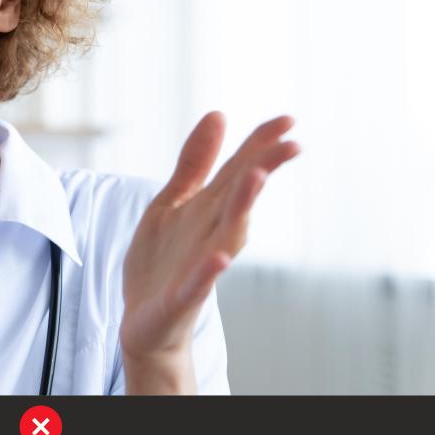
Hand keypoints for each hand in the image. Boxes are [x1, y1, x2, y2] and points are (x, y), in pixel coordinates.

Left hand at [119, 111, 299, 391]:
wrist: (142, 320)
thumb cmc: (161, 261)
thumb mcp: (171, 202)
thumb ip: (195, 163)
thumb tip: (218, 114)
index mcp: (207, 209)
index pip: (238, 171)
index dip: (260, 145)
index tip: (288, 120)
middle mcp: (210, 233)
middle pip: (241, 197)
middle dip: (263, 169)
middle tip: (292, 144)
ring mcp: (200, 265)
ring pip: (227, 234)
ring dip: (242, 207)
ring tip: (256, 177)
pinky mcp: (182, 296)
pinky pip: (199, 283)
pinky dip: (209, 271)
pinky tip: (219, 258)